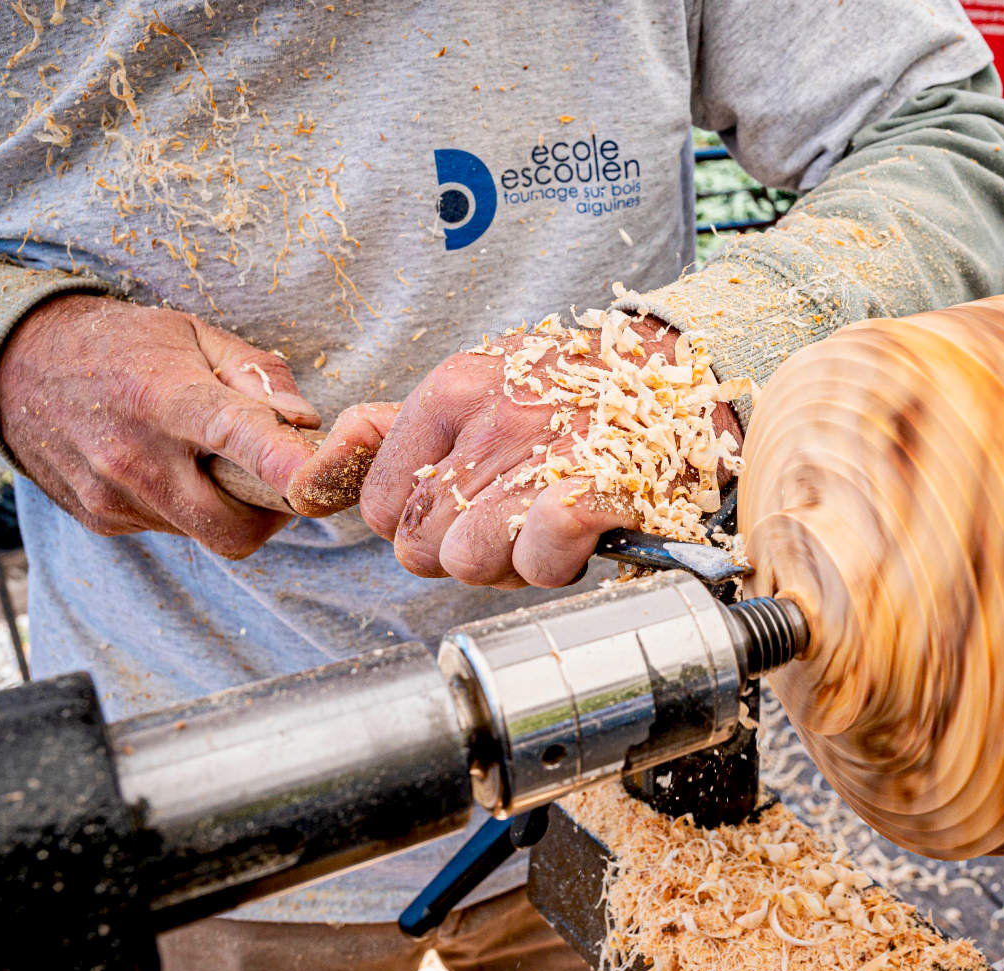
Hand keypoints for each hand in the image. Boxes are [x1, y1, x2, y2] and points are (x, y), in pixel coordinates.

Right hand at [0, 294, 323, 558]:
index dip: (280, 461)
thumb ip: (259, 375)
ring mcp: (113, 496)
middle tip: (272, 476)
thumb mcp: (195, 334)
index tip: (313, 475)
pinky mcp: (101, 519)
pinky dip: (188, 509)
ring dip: (227, 507)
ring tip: (210, 459)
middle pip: (234, 526)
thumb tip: (305, 423)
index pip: (233, 435)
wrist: (15, 365)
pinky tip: (171, 468)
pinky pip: (170, 529)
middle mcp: (135, 457)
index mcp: (166, 398)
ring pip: (206, 532)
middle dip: (270, 511)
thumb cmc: (122, 345)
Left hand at [303, 315, 737, 587]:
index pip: (382, 504)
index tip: (465, 513)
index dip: (421, 526)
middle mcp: (490, 420)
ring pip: (471, 562)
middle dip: (463, 554)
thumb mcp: (484, 387)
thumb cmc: (581, 390)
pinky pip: (538, 559)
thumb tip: (320, 469)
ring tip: (549, 530)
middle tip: (513, 527)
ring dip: (512, 566)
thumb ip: (402, 431)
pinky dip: (558, 562)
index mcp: (454, 390)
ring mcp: (541, 455)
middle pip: (420, 546)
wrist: (684, 371)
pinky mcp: (594, 491)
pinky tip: (580, 537)